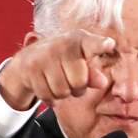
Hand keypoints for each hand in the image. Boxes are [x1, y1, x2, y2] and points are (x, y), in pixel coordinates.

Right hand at [0, 30, 115, 109]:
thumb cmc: (62, 63)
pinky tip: (46, 85)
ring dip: (62, 93)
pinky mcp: (30, 68)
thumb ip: (93, 75)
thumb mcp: (81, 65)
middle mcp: (61, 44)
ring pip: (62, 91)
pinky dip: (49, 96)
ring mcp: (44, 55)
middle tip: (70, 80)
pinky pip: (47, 94)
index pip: (92, 44)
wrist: (27, 60)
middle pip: (79, 82)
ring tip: (58, 82)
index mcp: (79, 40)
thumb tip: (102, 82)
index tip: (110, 44)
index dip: (101, 45)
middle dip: (77, 88)